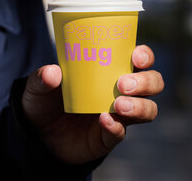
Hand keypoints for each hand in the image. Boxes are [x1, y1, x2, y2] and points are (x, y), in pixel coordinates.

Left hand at [21, 45, 163, 164]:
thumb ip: (42, 78)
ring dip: (139, 106)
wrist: (38, 133)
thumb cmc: (46, 100)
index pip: (140, 58)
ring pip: (149, 109)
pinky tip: (104, 121)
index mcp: (111, 69)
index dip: (145, 55)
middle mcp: (123, 90)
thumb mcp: (39, 86)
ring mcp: (119, 114)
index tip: (136, 56)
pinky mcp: (110, 136)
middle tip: (123, 84)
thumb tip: (52, 72)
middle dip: (146, 81)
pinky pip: (122, 132)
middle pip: (153, 83)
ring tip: (118, 104)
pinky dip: (116, 127)